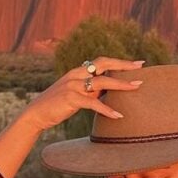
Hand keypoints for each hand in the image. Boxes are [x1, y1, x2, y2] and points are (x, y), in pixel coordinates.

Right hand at [19, 57, 143, 131]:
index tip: (137, 63)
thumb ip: (91, 91)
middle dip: (123, 65)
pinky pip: (93, 103)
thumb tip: (111, 92)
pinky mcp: (70, 98)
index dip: (120, 62)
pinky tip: (118, 115)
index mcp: (78, 72)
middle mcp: (76, 74)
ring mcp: (73, 85)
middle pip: (104, 64)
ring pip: (102, 82)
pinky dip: (107, 109)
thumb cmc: (58, 105)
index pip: (102, 62)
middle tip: (141, 68)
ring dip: (121, 84)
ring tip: (136, 88)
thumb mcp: (77, 95)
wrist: (36, 114)